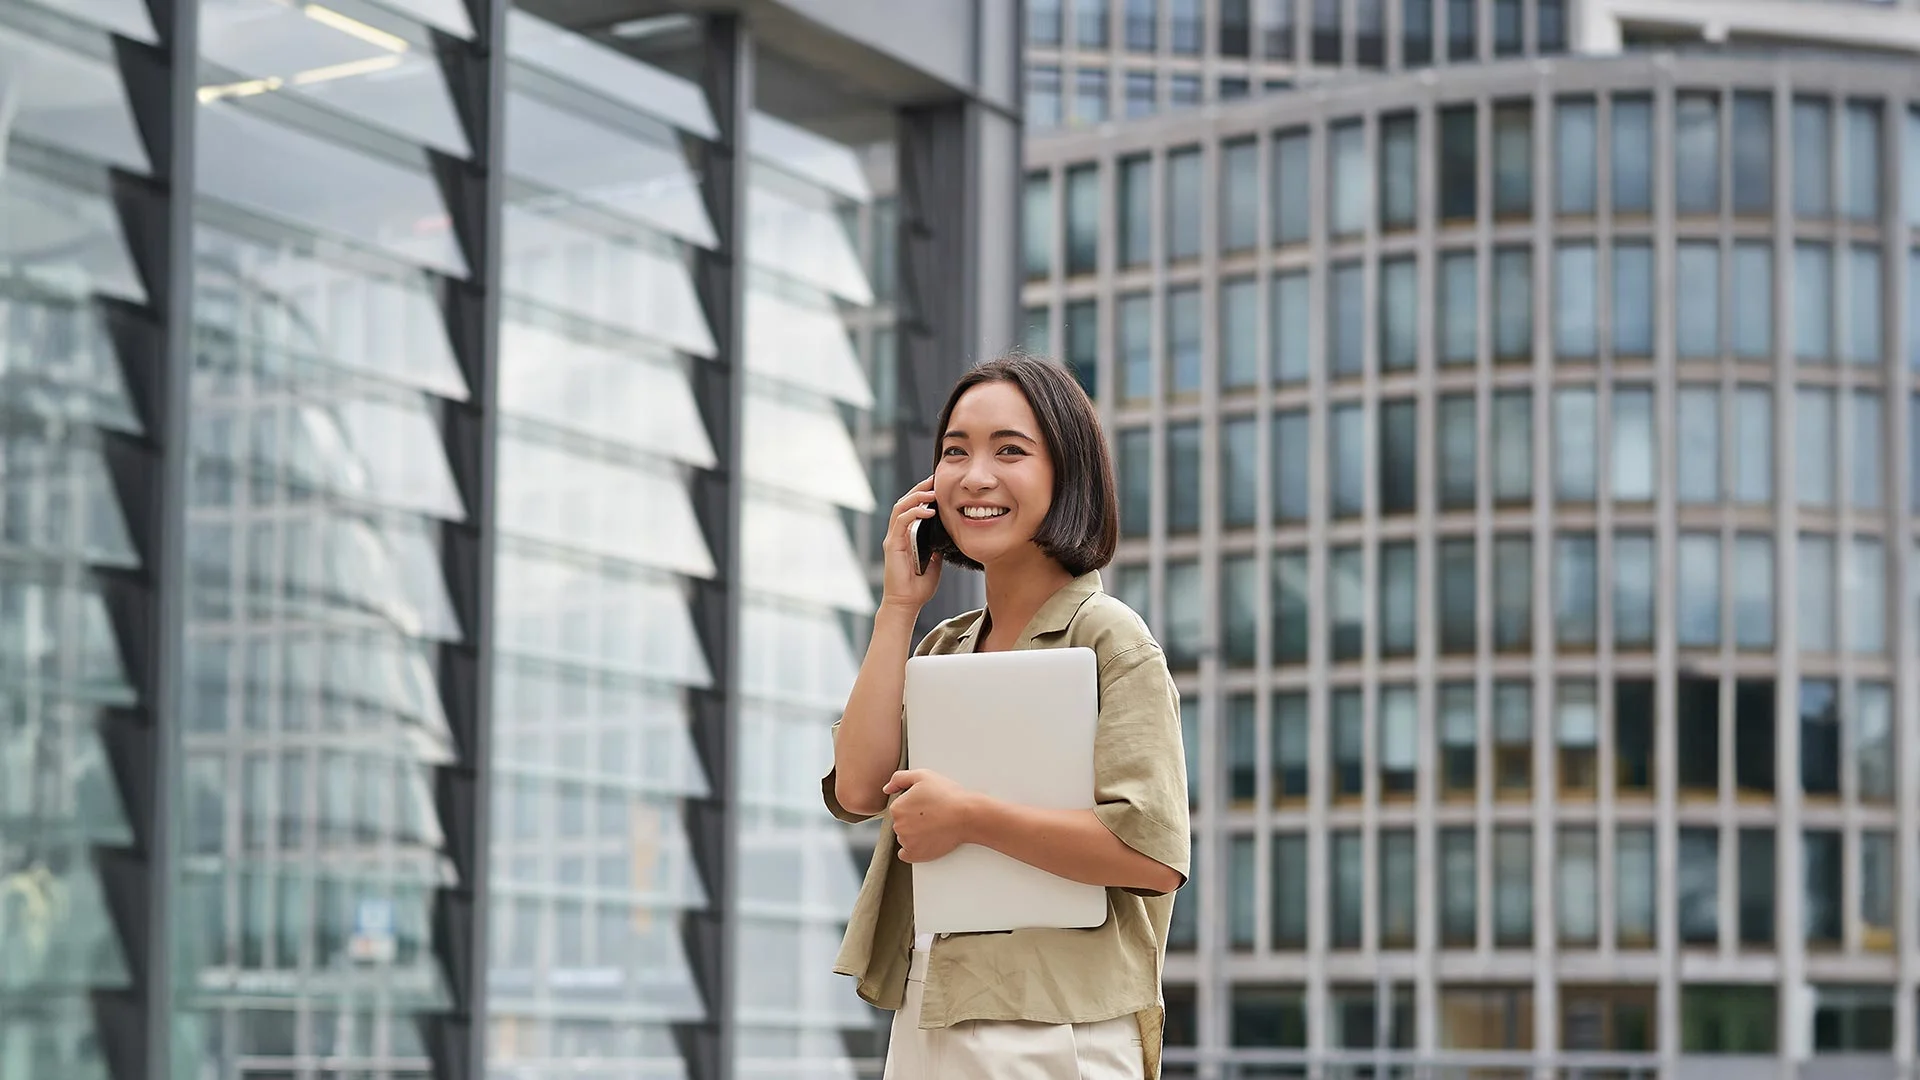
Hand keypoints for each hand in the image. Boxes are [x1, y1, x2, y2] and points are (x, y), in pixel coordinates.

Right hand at [879, 475, 942, 613]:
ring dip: (916, 497)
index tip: (937, 487)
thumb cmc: (918, 587)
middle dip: (919, 489)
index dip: (922, 496)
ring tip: (932, 491)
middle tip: (935, 480)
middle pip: (904, 503)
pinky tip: (928, 511)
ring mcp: (893, 539)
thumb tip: (946, 538)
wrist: (906, 604)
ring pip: (900, 508)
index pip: (911, 509)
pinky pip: (901, 522)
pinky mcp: (892, 546)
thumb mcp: (934, 563)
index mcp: (906, 537)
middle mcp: (897, 535)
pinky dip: (914, 513)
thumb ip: (937, 549)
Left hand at [884, 769, 975, 862]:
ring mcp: (907, 842)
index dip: (913, 805)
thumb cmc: (947, 794)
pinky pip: (906, 854)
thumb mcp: (922, 775)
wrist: (967, 815)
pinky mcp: (916, 855)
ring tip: (934, 826)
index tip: (926, 804)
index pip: (899, 808)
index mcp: (897, 808)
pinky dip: (913, 849)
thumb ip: (899, 778)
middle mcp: (898, 826)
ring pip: (905, 838)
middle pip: (901, 823)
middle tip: (932, 815)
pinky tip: (926, 841)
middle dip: (913, 820)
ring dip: (914, 834)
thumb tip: (887, 789)